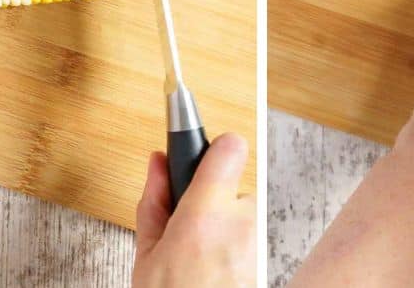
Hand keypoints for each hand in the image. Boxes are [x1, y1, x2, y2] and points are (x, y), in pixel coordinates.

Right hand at [133, 133, 254, 287]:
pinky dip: (232, 245)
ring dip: (220, 226)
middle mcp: (240, 225)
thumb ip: (154, 203)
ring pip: (240, 212)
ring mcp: (259, 244)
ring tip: (197, 256)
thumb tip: (158, 164)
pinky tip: (212, 265)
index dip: (213, 149)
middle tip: (184, 231)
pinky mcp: (266, 259)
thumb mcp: (146, 255)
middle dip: (209, 202)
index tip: (199, 154)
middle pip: (230, 186)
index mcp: (204, 218)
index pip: (229, 148)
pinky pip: (248, 235)